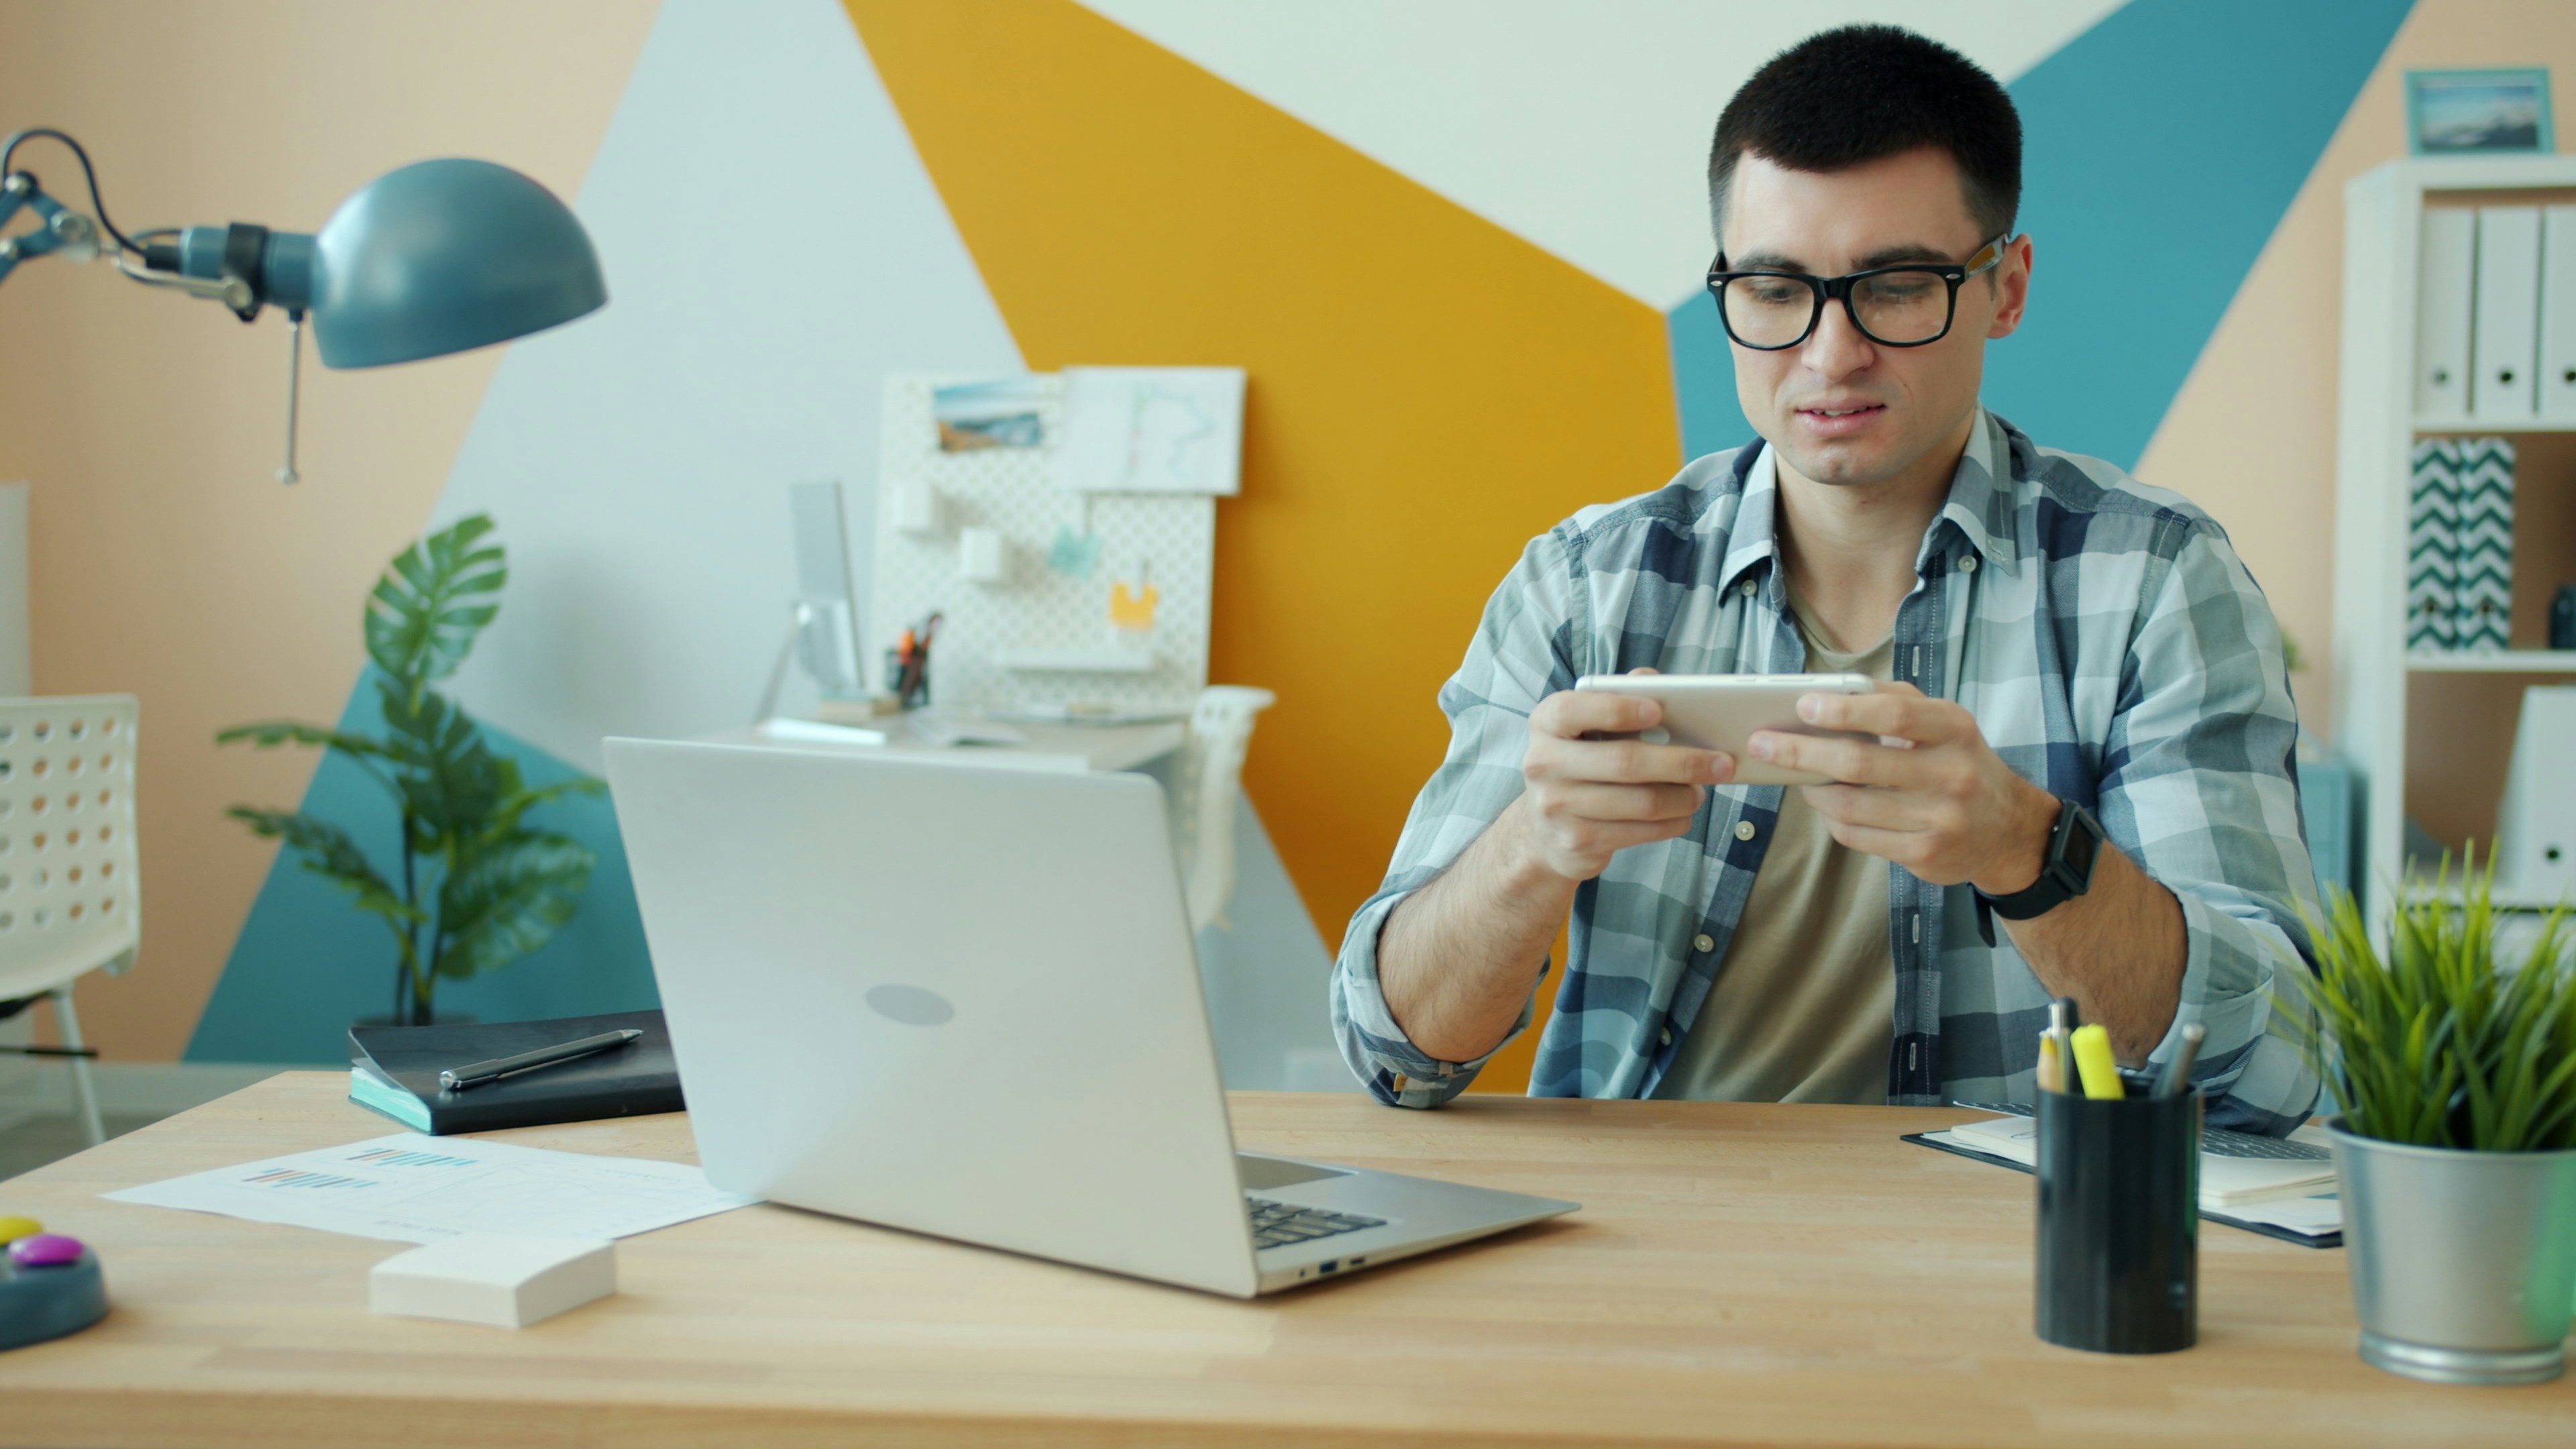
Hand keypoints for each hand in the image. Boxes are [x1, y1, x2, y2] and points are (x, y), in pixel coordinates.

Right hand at [1513, 674, 1733, 882]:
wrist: (1543, 831)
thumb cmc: (1580, 764)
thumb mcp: (1587, 728)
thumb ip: (1617, 698)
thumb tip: (1651, 678)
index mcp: (1546, 723)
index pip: (1576, 710)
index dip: (1618, 709)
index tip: (1659, 710)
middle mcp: (1543, 763)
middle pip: (1624, 762)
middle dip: (1682, 762)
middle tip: (1722, 763)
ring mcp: (1556, 806)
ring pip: (1639, 802)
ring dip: (1683, 797)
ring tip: (1702, 791)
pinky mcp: (1576, 841)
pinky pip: (1638, 832)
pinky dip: (1671, 823)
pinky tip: (1683, 815)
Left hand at [1746, 682, 2056, 892]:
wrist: (2009, 830)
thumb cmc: (1959, 762)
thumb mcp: (1945, 723)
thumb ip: (1895, 703)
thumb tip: (1828, 693)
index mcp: (1954, 729)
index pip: (1894, 715)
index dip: (1843, 711)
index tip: (1802, 706)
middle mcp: (1951, 774)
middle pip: (1860, 764)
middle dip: (1802, 752)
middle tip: (1762, 743)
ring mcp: (1940, 820)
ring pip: (1851, 805)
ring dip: (1810, 789)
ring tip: (1789, 773)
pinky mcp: (1925, 855)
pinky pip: (1858, 836)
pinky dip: (1830, 818)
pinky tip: (1821, 803)